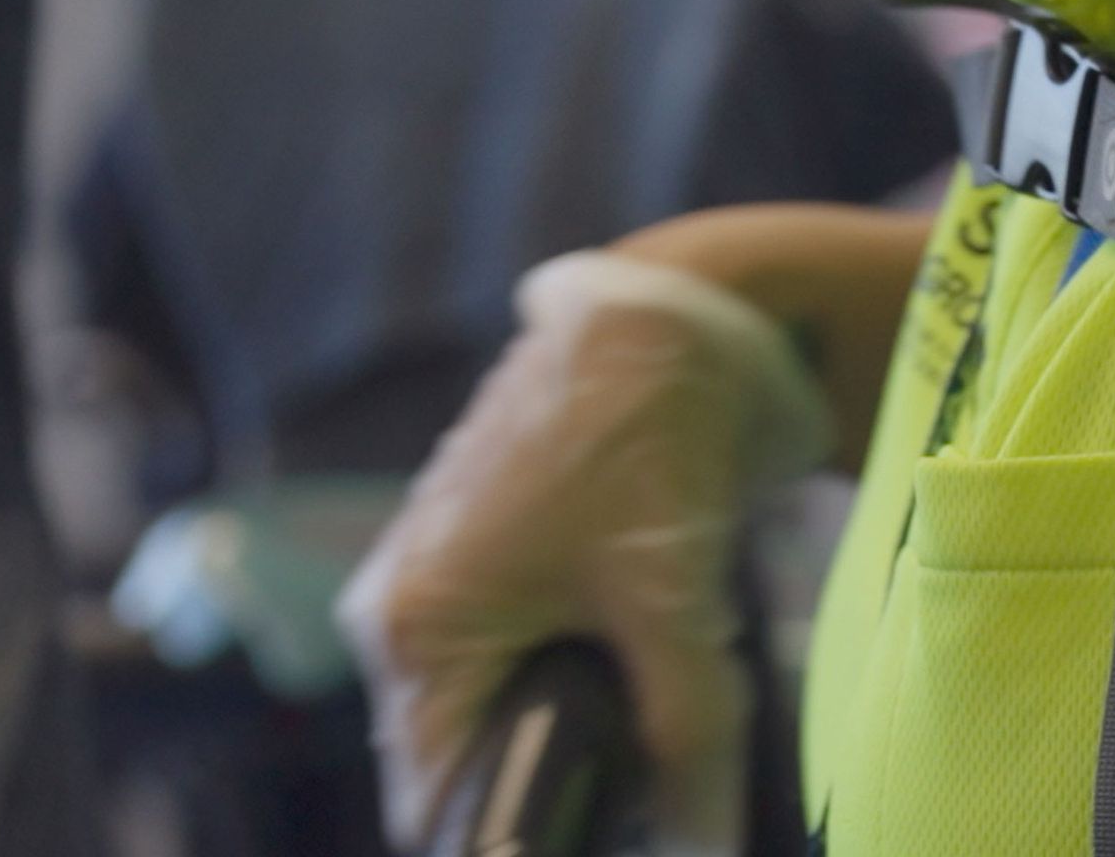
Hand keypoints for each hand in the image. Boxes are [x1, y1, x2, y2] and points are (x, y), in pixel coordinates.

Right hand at [336, 250, 834, 851]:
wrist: (681, 312)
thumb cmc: (652, 436)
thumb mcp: (673, 600)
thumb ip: (686, 737)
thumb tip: (702, 847)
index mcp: (414, 628)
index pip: (438, 804)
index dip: (524, 835)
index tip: (609, 833)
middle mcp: (412, 606)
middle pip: (479, 754)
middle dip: (565, 780)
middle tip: (654, 781)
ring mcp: (455, 570)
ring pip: (516, 699)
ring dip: (590, 720)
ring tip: (667, 702)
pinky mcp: (509, 544)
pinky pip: (535, 643)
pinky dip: (595, 664)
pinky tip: (660, 652)